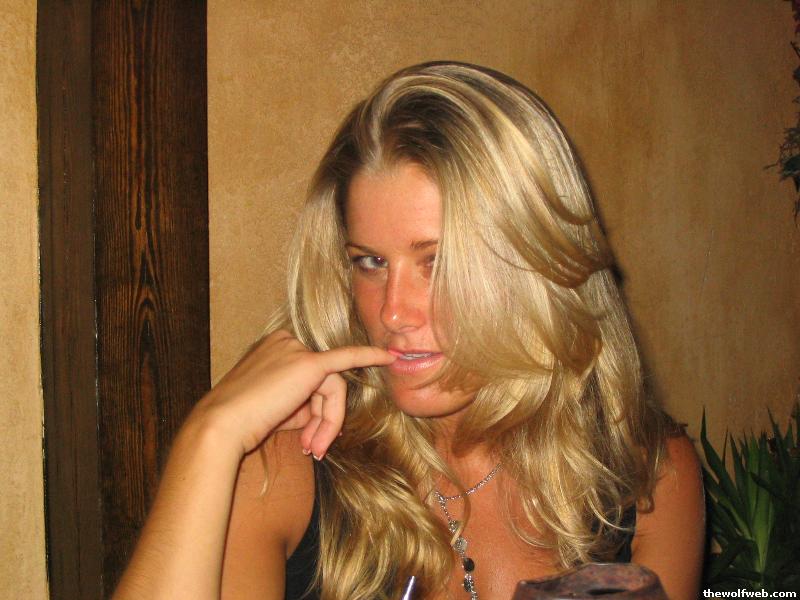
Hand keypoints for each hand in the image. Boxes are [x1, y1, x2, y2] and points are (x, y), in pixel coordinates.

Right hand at [191, 330, 394, 457]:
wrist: (223, 426)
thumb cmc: (245, 421)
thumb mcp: (278, 409)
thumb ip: (304, 404)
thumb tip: (326, 418)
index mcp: (275, 348)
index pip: (309, 378)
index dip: (312, 411)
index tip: (309, 438)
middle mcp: (285, 341)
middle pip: (324, 382)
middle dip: (322, 419)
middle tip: (312, 449)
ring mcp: (296, 349)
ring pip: (332, 388)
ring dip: (327, 422)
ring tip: (310, 447)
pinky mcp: (308, 363)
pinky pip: (346, 359)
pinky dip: (370, 357)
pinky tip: (389, 357)